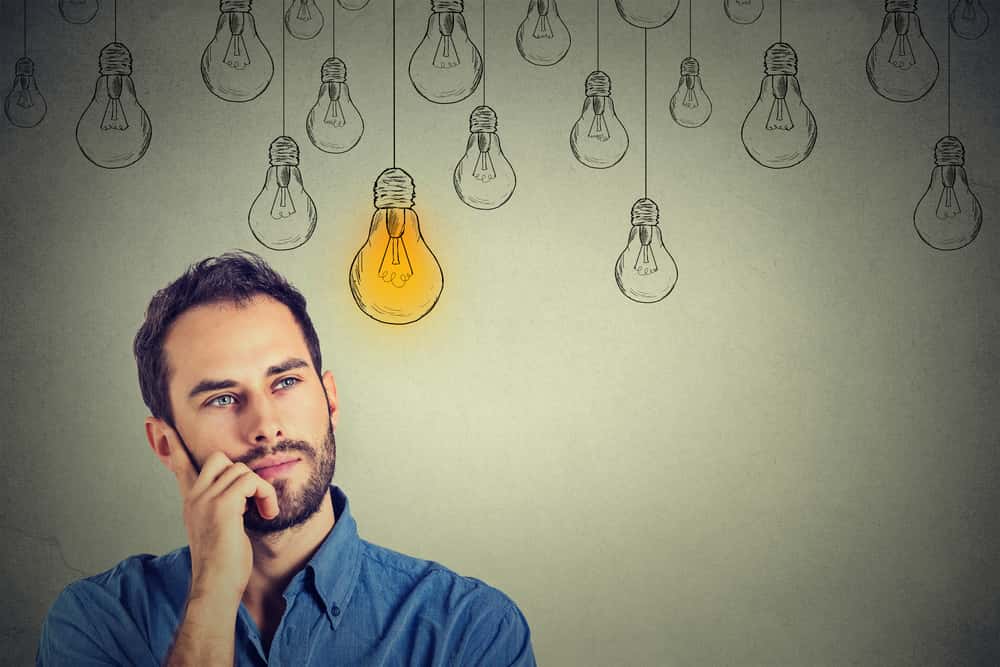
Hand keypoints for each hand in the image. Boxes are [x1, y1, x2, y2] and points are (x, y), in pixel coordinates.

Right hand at [165, 427, 279, 606]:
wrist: (216, 587)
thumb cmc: (224, 564)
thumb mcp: (220, 528)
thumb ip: (223, 508)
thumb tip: (240, 497)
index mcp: (191, 501)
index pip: (179, 463)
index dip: (170, 441)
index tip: (158, 421)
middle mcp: (194, 497)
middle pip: (219, 458)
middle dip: (243, 473)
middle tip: (255, 500)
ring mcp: (205, 500)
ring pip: (240, 469)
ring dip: (260, 490)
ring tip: (263, 512)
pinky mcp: (222, 507)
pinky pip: (251, 482)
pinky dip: (265, 495)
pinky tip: (266, 514)